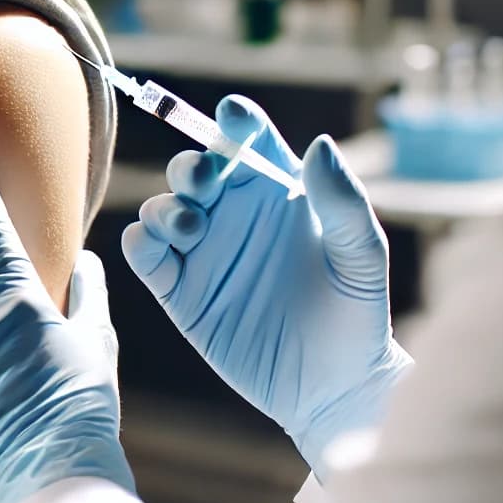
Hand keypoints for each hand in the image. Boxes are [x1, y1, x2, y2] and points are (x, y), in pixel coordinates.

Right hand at [121, 95, 412, 476]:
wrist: (333, 387)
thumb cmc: (356, 315)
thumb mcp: (361, 256)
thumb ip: (343, 201)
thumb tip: (319, 144)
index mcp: (278, 194)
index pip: (249, 142)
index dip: (236, 121)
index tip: (233, 116)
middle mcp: (235, 215)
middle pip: (195, 168)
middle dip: (191, 165)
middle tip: (204, 183)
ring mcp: (203, 251)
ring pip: (161, 206)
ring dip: (166, 207)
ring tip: (191, 229)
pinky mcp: (179, 290)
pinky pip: (143, 253)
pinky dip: (141, 242)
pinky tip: (162, 251)